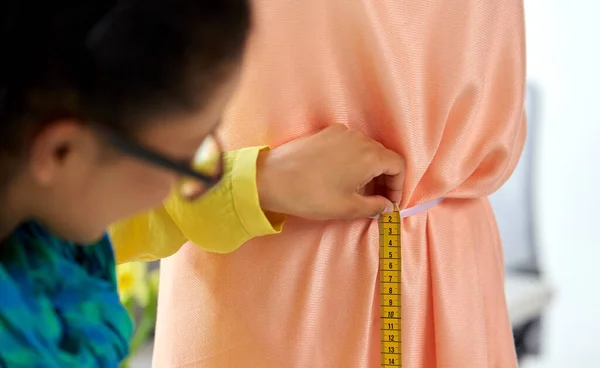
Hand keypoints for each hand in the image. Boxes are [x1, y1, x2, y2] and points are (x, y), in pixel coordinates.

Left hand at [256, 124, 404, 219]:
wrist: (272, 178)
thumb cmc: (311, 195)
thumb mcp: (347, 208)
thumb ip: (374, 206)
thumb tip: (386, 206)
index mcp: (369, 155)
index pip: (398, 165)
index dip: (399, 186)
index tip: (390, 203)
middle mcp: (358, 138)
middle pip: (383, 156)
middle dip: (384, 179)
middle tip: (376, 200)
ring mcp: (340, 132)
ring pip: (366, 149)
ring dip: (368, 169)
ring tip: (357, 191)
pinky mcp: (325, 133)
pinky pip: (348, 145)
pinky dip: (352, 160)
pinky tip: (340, 177)